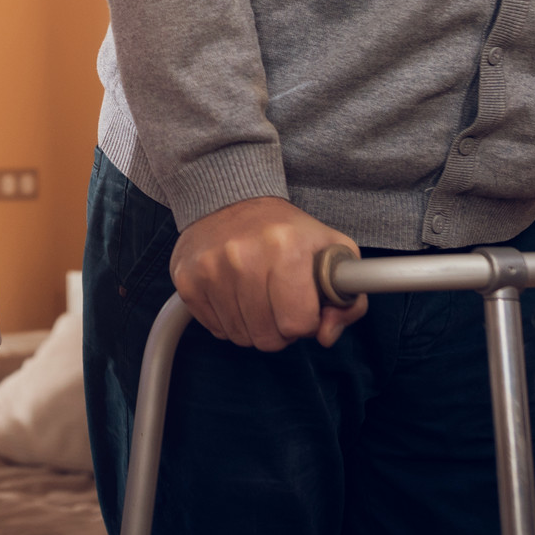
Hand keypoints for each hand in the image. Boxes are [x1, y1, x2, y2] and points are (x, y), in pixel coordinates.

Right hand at [171, 196, 366, 350]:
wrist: (228, 198)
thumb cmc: (285, 229)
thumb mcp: (330, 250)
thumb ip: (348, 299)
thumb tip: (326, 336)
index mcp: (286, 247)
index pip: (299, 322)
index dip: (306, 322)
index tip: (303, 306)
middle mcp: (244, 256)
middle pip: (268, 337)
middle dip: (280, 329)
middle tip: (279, 304)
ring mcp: (211, 268)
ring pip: (240, 337)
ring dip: (253, 326)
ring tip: (257, 297)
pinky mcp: (187, 279)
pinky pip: (215, 329)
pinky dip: (228, 320)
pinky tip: (234, 295)